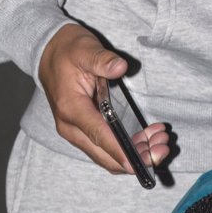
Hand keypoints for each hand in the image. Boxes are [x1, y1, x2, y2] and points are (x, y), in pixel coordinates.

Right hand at [38, 24, 168, 174]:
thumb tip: (120, 67)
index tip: (140, 163)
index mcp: (71, 108)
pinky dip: (126, 149)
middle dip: (136, 158)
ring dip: (134, 156)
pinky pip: (105, 148)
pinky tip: (147, 138)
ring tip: (160, 143)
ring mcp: (76, 132)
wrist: (49, 53)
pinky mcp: (83, 131)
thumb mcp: (85, 48)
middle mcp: (71, 127)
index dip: (120, 151)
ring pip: (107, 157)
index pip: (98, 135)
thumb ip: (102, 60)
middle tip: (162, 148)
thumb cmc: (68, 50)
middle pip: (105, 156)